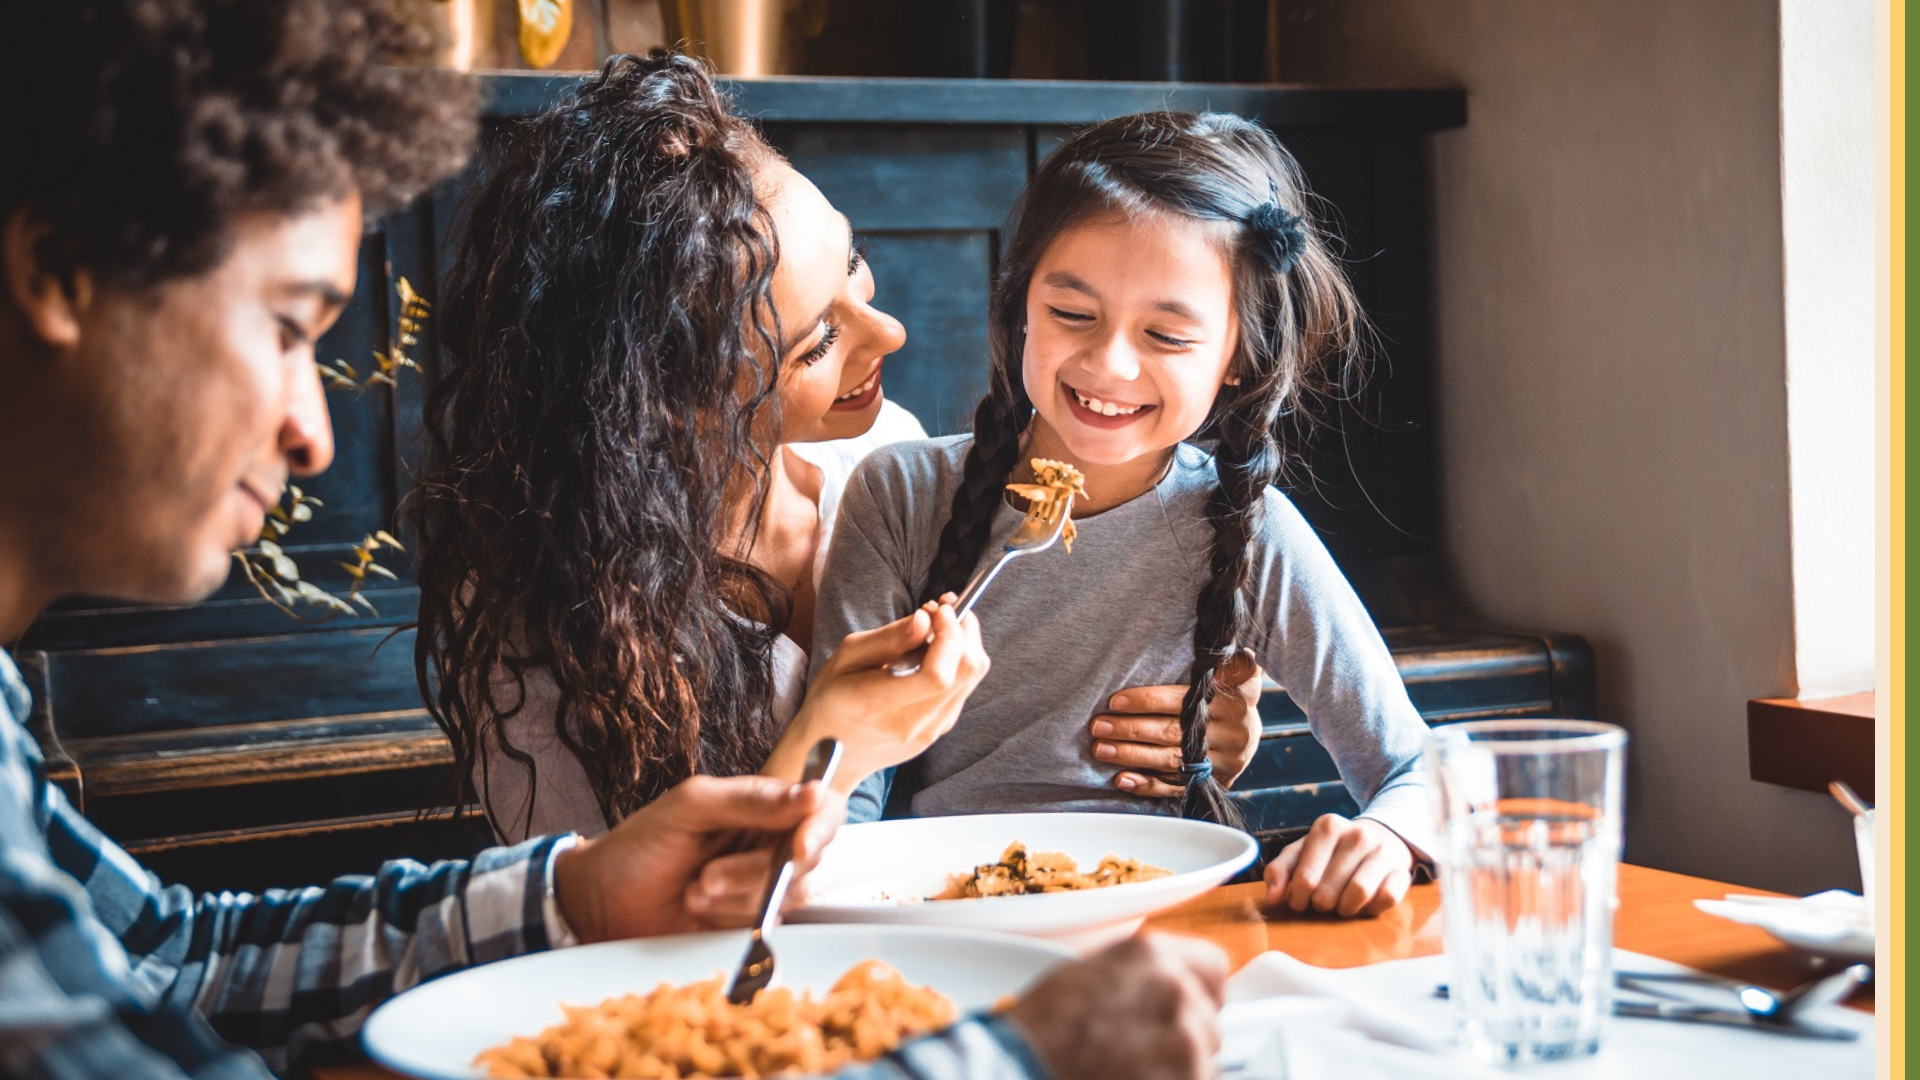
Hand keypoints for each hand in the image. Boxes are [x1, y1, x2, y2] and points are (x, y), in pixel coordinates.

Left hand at [550, 774, 843, 942]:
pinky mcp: (751, 921)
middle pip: (808, 858)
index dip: (820, 827)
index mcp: (762, 805)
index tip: (799, 847)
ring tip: (693, 891)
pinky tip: (699, 912)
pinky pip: (769, 924)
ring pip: (789, 895)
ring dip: (736, 898)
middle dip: (755, 872)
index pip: (822, 808)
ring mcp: (762, 884)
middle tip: (706, 874)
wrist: (601, 905)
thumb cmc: (638, 847)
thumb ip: (751, 799)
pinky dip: (731, 920)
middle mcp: (769, 843)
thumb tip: (810, 793)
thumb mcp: (690, 807)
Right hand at [767, 597, 988, 789]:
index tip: (940, 608)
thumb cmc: (831, 698)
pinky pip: (964, 689)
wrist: (827, 749)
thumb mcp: (846, 657)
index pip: (937, 675)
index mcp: (877, 704)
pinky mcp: (937, 731)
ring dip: (964, 643)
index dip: (949, 635)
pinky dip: (958, 661)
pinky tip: (936, 650)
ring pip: (972, 679)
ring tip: (938, 625)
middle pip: (965, 672)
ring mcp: (928, 732)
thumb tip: (926, 619)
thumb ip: (889, 638)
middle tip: (942, 608)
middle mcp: (909, 725)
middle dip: (963, 630)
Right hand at [1006, 935, 1226, 1079]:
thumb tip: (1164, 979)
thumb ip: (1138, 972)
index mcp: (1152, 954)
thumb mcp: (1088, 972)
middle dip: (1181, 1036)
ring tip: (1133, 1069)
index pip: (1213, 967)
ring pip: (1204, 1059)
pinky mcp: (1186, 1079)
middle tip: (1140, 1048)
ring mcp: (1184, 1040)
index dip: (1198, 991)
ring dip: (1177, 1068)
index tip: (1186, 1008)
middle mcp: (1175, 990)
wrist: (1025, 1068)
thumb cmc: (1044, 1028)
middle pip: (1208, 1019)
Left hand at [1091, 650, 1262, 797]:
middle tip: (1098, 726)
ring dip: (1132, 756)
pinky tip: (1123, 780)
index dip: (1146, 701)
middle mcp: (1229, 734)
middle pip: (1172, 732)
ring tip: (1101, 749)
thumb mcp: (1239, 673)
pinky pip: (1176, 787)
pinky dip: (1148, 785)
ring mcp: (1221, 762)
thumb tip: (1235, 646)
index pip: (1182, 701)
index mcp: (1232, 702)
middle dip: (1130, 730)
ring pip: (1170, 761)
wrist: (1249, 732)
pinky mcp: (1212, 783)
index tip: (1114, 701)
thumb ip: (1232, 662)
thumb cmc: (1231, 693)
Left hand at [1264, 814, 1413, 916]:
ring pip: (1358, 894)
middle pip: (1329, 892)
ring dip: (1345, 909)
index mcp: (1327, 826)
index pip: (1305, 879)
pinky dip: (1372, 908)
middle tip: (1323, 903)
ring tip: (1342, 904)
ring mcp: (1382, 851)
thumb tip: (1272, 898)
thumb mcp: (1302, 853)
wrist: (1379, 839)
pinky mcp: (1402, 870)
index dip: (1298, 899)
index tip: (1301, 901)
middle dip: (1321, 905)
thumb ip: (1280, 871)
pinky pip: (1386, 898)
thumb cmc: (1332, 852)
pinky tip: (1365, 903)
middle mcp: (1357, 834)